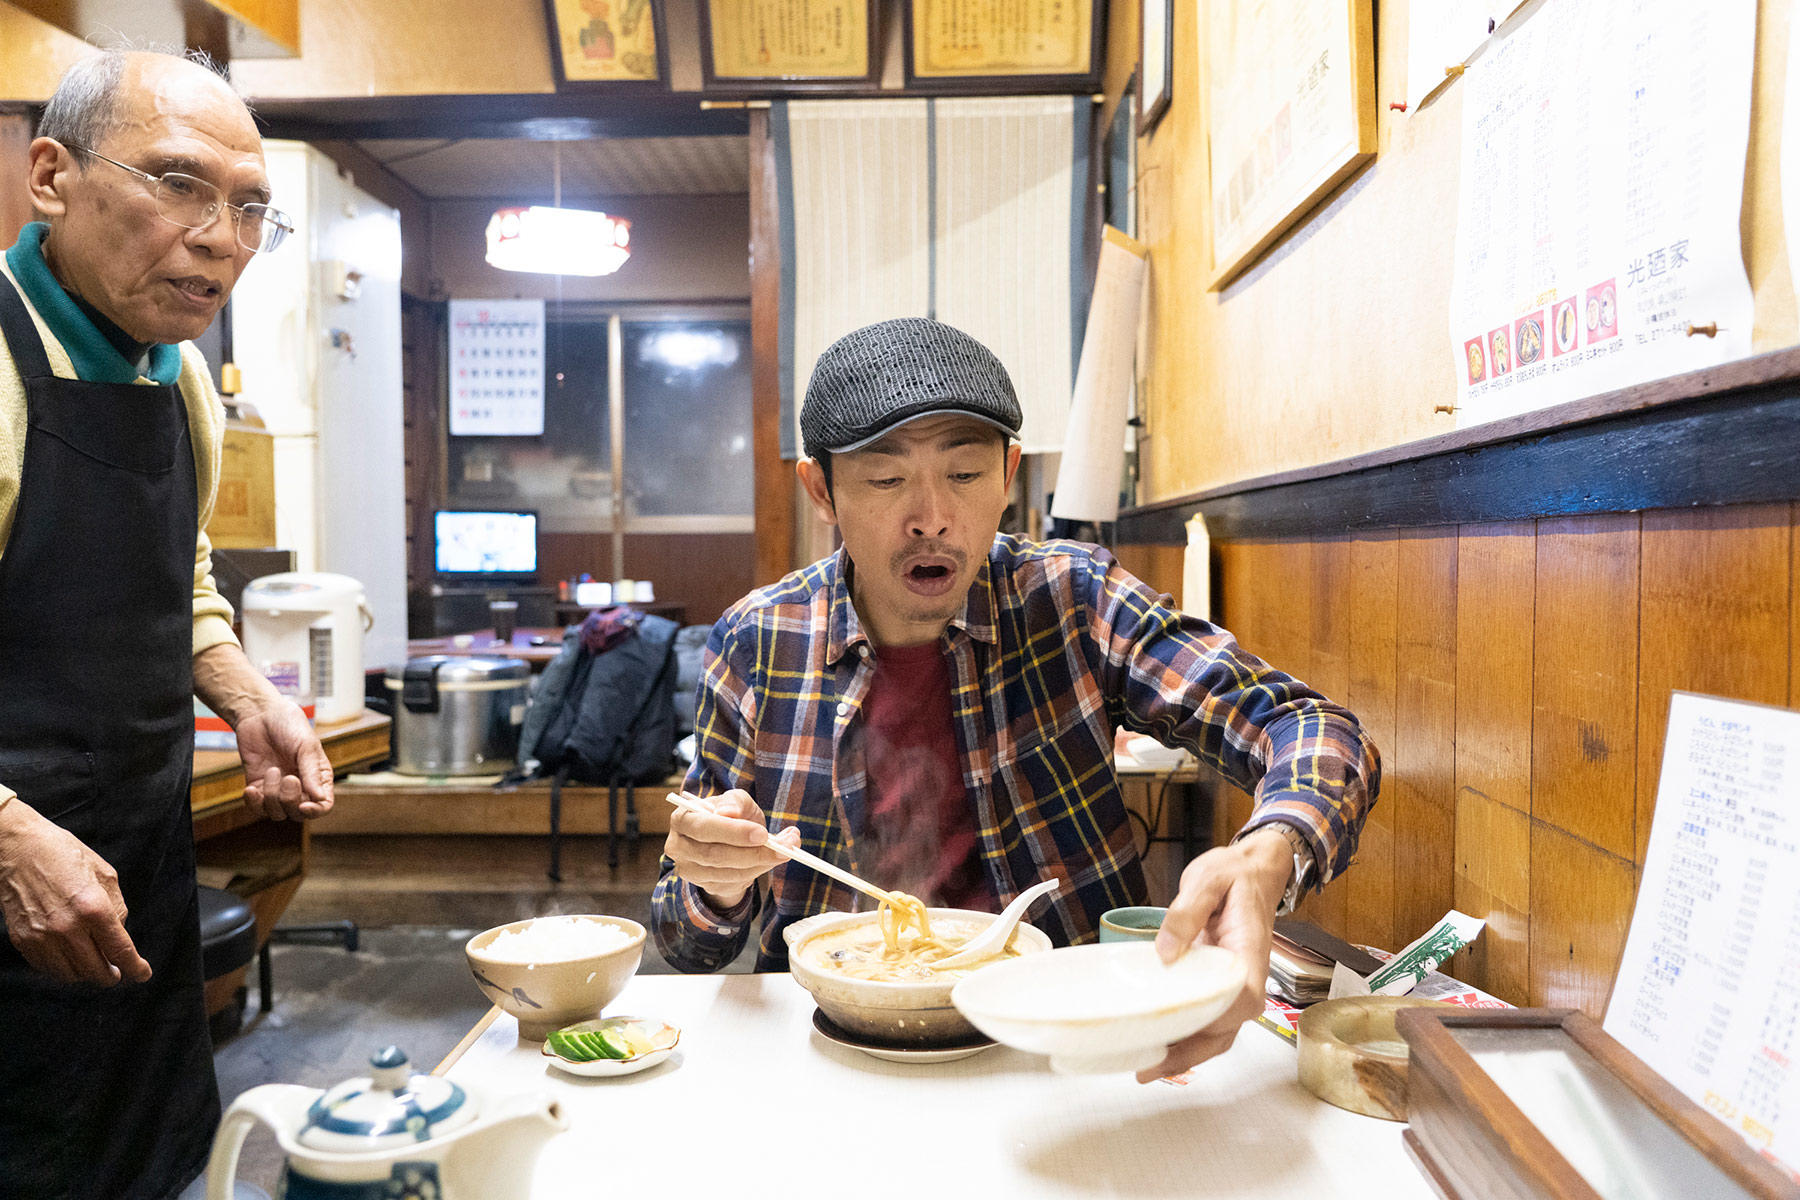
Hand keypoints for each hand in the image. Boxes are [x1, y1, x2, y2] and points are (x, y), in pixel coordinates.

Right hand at [0, 801, 150, 985]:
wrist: (18, 848)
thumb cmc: (64, 855)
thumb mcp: (105, 875)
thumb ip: (116, 909)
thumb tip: (119, 935)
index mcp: (93, 908)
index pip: (120, 951)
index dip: (135, 968)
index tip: (142, 974)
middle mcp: (67, 927)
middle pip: (96, 971)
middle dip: (112, 975)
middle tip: (117, 971)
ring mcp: (41, 937)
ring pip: (71, 975)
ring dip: (86, 973)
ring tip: (93, 961)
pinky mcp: (23, 940)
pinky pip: (48, 967)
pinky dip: (63, 967)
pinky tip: (70, 956)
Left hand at [235, 699, 333, 821]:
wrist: (260, 714)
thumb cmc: (289, 724)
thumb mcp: (306, 746)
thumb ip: (312, 773)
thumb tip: (320, 798)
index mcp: (318, 776)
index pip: (323, 805)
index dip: (315, 811)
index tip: (304, 805)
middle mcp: (300, 786)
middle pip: (298, 813)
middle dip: (290, 799)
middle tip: (287, 777)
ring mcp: (278, 788)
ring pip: (277, 813)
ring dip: (271, 796)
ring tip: (271, 771)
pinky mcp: (258, 787)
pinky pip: (256, 808)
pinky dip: (253, 802)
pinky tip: (251, 788)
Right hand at [664, 789, 799, 909]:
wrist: (730, 838)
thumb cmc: (732, 814)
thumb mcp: (736, 801)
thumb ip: (735, 802)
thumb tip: (729, 813)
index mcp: (682, 819)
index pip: (704, 827)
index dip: (733, 832)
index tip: (763, 833)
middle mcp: (679, 846)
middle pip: (713, 855)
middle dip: (752, 853)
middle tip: (783, 848)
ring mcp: (689, 870)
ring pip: (727, 873)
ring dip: (760, 864)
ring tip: (785, 851)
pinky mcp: (705, 885)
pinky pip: (734, 883)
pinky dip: (757, 872)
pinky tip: (768, 860)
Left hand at [1135, 829, 1291, 1081]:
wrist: (1253, 872)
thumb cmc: (1233, 874)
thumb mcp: (1208, 878)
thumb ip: (1185, 913)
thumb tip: (1165, 952)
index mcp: (1249, 952)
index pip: (1242, 998)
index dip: (1216, 1019)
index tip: (1183, 1029)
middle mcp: (1247, 978)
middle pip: (1227, 1030)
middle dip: (1189, 1054)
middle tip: (1147, 1068)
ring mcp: (1236, 986)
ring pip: (1218, 1033)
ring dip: (1185, 1054)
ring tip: (1146, 1065)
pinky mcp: (1221, 986)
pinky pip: (1209, 1020)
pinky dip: (1186, 1038)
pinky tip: (1159, 1043)